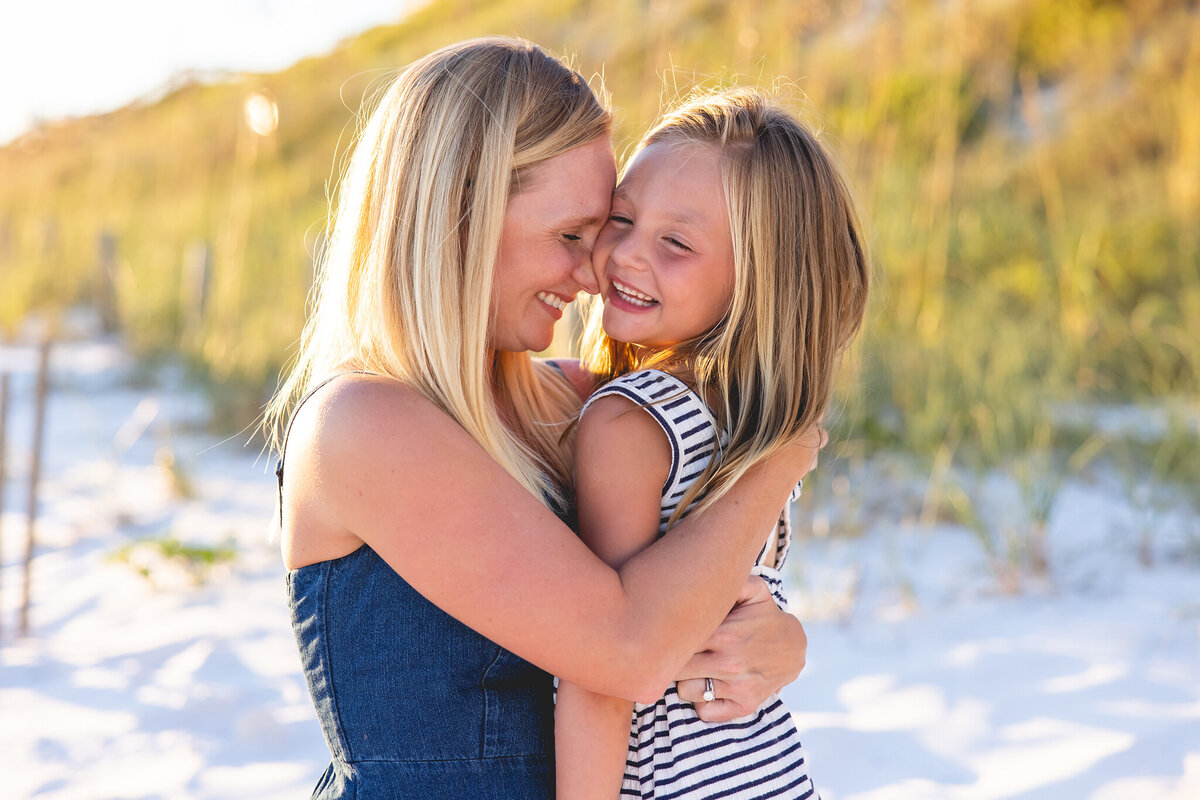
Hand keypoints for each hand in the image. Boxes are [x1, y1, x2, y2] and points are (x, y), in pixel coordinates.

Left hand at [674, 576, 806, 721]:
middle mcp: (728, 663)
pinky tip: (708, 684)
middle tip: (674, 651)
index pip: (675, 642)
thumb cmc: (765, 616)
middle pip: (675, 668)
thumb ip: (732, 581)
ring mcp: (737, 687)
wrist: (796, 647)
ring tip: (695, 667)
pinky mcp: (744, 706)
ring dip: (686, 680)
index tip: (665, 634)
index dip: (664, 638)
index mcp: (724, 634)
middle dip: (670, 660)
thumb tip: (704, 574)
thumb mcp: (754, 590)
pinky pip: (705, 712)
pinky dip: (702, 701)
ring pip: (685, 691)